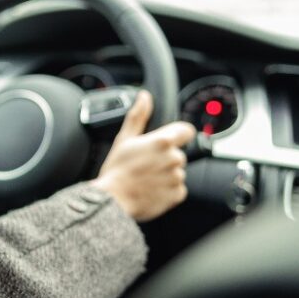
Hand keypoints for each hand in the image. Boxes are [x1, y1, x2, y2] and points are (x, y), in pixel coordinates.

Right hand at [91, 90, 196, 221]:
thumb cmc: (116, 170)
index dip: (177, 134)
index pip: (186, 130)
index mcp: (162, 141)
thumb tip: (144, 97)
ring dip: (165, 175)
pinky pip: (177, 190)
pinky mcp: (178, 195)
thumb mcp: (124, 139)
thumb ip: (138, 116)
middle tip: (145, 165)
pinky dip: (167, 190)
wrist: (112, 200)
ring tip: (145, 179)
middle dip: (165, 158)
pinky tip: (150, 190)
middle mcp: (174, 158)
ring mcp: (177, 178)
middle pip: (177, 154)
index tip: (167, 141)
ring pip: (176, 172)